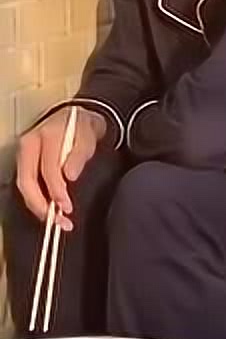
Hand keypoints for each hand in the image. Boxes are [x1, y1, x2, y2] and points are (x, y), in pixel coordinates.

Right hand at [15, 106, 106, 230]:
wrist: (75, 117)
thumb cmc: (81, 128)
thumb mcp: (87, 137)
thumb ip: (79, 156)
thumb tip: (69, 175)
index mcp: (45, 136)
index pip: (47, 168)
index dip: (56, 189)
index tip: (66, 206)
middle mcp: (28, 145)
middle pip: (27, 180)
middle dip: (41, 204)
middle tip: (59, 220)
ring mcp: (23, 154)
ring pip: (23, 185)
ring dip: (37, 206)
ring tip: (57, 221)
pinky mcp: (24, 163)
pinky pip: (27, 184)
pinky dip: (36, 200)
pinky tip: (49, 211)